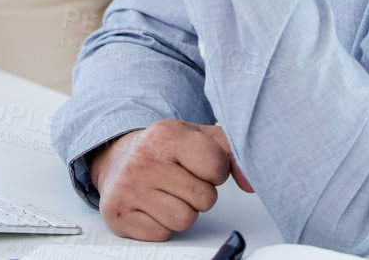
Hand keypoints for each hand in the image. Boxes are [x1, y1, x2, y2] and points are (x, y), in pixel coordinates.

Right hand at [89, 121, 253, 240]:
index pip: (215, 166)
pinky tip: (152, 206)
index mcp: (166, 134)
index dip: (216, 172)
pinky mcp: (119, 216)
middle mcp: (143, 159)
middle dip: (200, 194)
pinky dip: (162, 224)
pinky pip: (163, 234)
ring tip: (168, 193)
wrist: (117, 159)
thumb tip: (251, 182)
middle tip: (182, 181)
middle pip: (204, 199)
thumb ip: (231, 152)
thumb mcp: (196, 137)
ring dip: (183, 211)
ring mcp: (128, 189)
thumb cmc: (163, 150)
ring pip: (184, 220)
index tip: (202, 167)